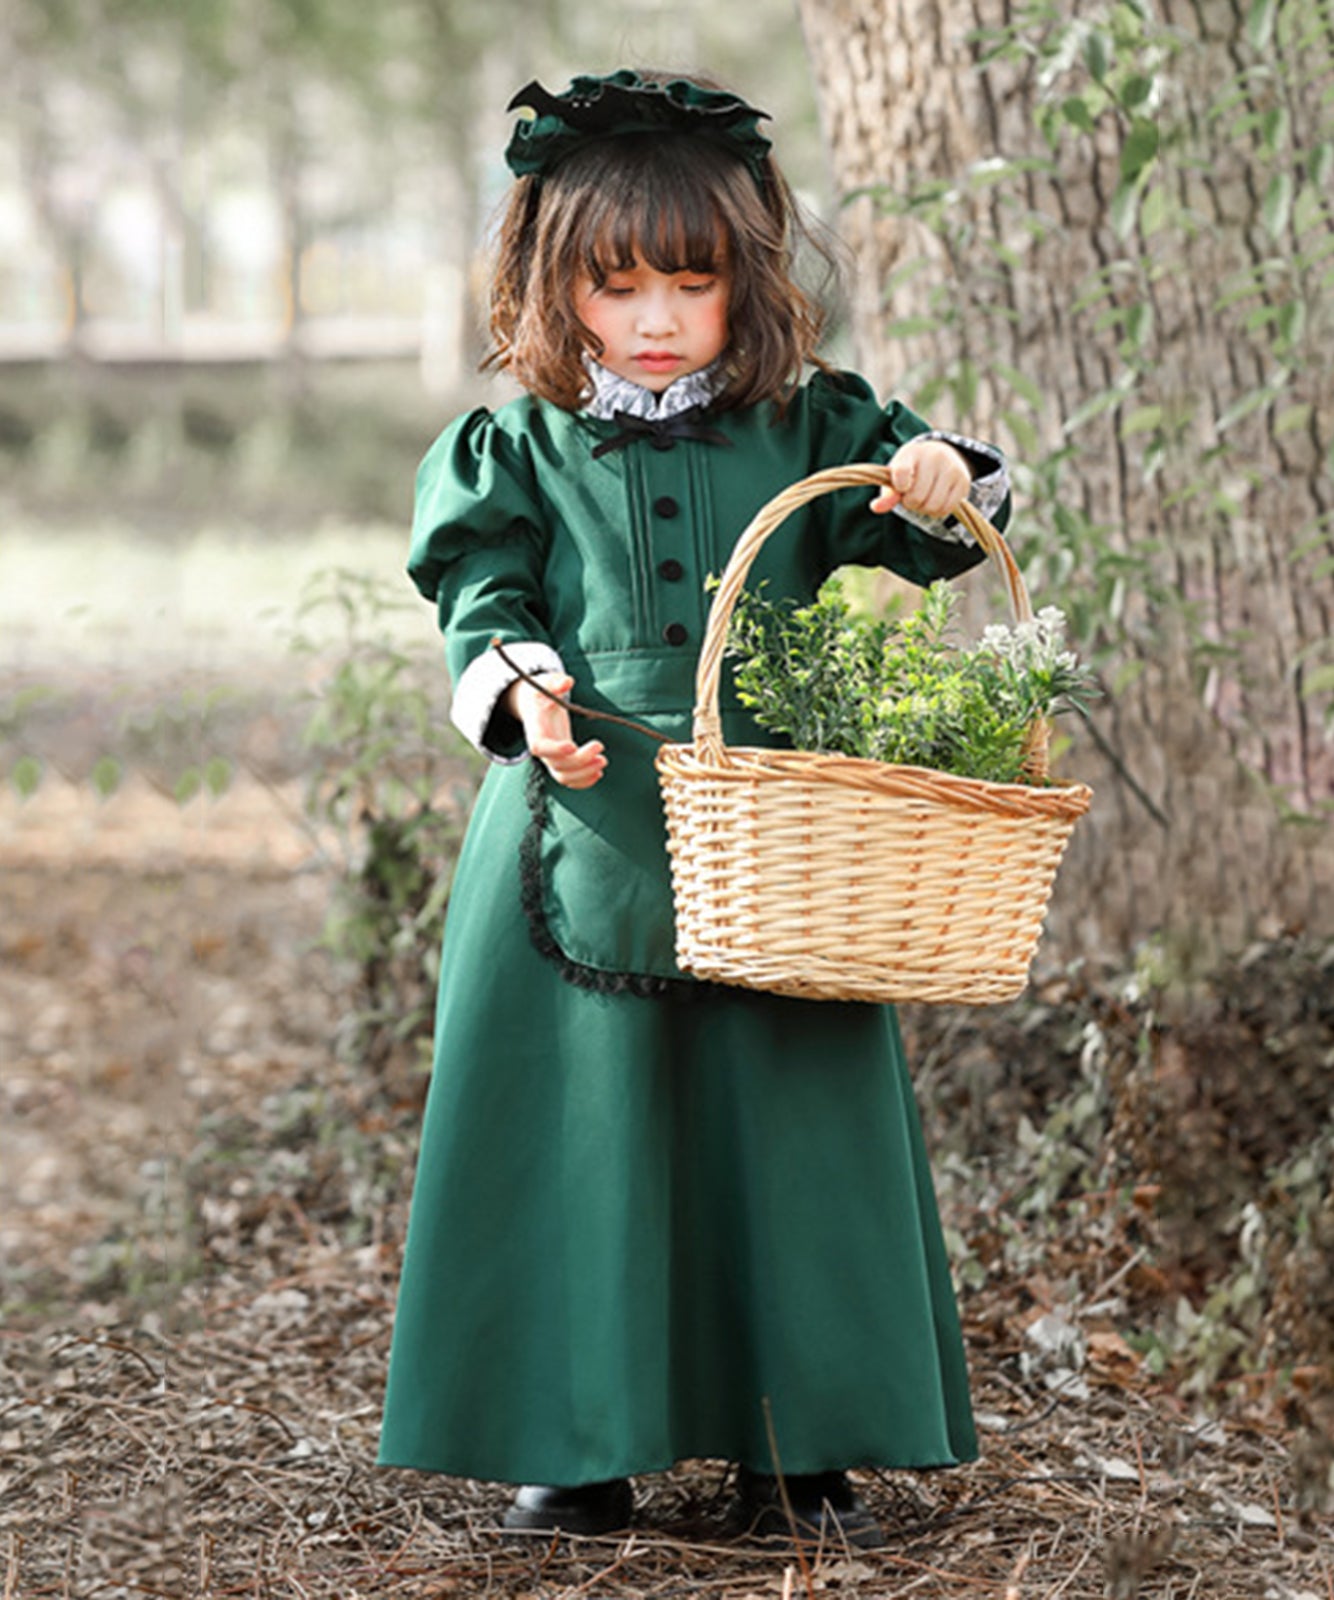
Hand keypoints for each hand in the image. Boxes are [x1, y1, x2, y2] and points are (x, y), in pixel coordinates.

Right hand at [511, 674, 606, 788]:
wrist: (535, 706)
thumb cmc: (541, 694)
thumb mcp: (545, 683)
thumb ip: (555, 682)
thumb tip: (567, 682)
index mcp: (535, 731)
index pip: (540, 747)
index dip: (555, 750)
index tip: (572, 746)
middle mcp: (543, 749)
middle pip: (557, 765)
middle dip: (580, 760)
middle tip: (600, 746)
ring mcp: (552, 758)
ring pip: (564, 777)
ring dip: (584, 773)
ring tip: (603, 760)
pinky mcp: (562, 762)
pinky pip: (570, 780)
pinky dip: (584, 781)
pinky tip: (598, 773)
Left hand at [869, 439, 969, 519]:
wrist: (941, 454)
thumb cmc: (912, 469)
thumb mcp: (896, 477)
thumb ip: (887, 493)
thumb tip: (876, 508)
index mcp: (911, 453)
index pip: (901, 474)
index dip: (899, 487)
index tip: (901, 487)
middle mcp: (934, 457)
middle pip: (916, 497)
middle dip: (911, 503)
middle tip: (912, 495)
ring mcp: (951, 469)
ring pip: (932, 506)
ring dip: (924, 509)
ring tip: (924, 498)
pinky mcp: (963, 481)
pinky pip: (946, 509)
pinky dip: (938, 511)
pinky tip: (935, 500)